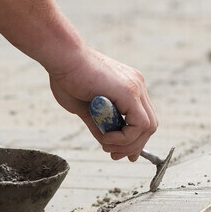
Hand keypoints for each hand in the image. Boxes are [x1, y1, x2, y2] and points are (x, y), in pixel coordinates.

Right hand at [46, 45, 156, 160]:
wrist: (61, 57)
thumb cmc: (66, 78)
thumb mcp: (85, 108)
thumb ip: (99, 123)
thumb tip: (107, 142)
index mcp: (128, 87)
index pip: (142, 119)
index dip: (134, 139)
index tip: (119, 152)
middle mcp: (136, 85)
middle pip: (149, 125)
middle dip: (133, 145)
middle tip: (114, 155)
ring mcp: (136, 87)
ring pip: (148, 127)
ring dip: (128, 144)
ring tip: (107, 146)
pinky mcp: (130, 91)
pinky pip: (139, 124)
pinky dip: (125, 137)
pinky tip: (107, 138)